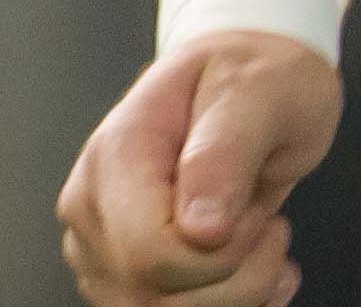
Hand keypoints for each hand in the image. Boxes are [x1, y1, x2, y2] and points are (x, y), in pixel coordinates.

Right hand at [58, 32, 339, 304]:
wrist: (252, 78)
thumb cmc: (257, 76)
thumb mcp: (261, 89)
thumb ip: (227, 150)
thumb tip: (201, 227)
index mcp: (116, 154)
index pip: (148, 252)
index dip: (219, 250)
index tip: (252, 207)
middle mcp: (93, 208)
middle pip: (153, 297)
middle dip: (236, 274)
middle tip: (266, 218)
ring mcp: (103, 248)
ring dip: (238, 293)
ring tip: (264, 236)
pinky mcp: (123, 277)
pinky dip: (233, 303)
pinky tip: (258, 267)